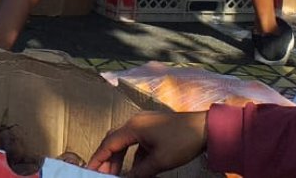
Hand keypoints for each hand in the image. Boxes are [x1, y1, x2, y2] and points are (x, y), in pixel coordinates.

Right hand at [87, 110, 207, 176]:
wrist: (205, 128)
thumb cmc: (182, 142)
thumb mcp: (159, 161)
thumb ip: (139, 172)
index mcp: (133, 127)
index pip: (109, 143)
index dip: (98, 158)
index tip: (89, 170)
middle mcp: (135, 123)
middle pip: (114, 141)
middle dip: (107, 159)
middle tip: (102, 174)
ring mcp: (145, 125)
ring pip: (125, 142)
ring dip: (119, 158)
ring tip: (115, 174)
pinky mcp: (153, 129)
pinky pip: (137, 143)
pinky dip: (132, 156)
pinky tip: (134, 169)